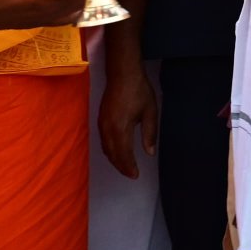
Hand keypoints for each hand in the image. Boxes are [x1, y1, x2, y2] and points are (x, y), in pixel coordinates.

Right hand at [98, 49, 159, 179]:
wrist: (122, 73)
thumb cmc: (139, 91)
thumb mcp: (150, 111)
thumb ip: (150, 133)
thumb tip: (149, 153)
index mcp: (121, 128)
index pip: (123, 154)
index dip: (128, 167)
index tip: (135, 175)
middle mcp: (108, 129)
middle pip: (112, 154)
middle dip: (121, 166)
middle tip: (131, 174)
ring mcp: (101, 124)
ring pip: (106, 148)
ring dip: (114, 159)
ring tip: (125, 166)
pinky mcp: (100, 120)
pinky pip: (103, 141)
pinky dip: (109, 150)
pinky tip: (117, 152)